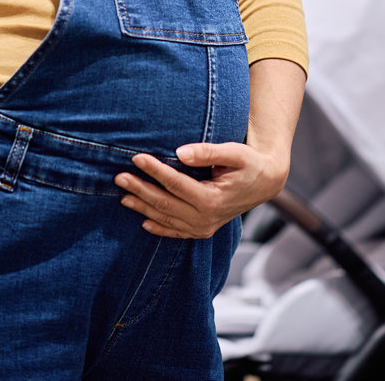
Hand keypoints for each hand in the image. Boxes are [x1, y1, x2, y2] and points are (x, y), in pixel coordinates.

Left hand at [115, 141, 288, 238]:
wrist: (265, 182)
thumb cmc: (249, 163)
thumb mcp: (234, 152)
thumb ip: (207, 152)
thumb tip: (180, 152)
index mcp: (213, 199)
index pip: (175, 184)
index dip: (154, 170)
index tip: (136, 157)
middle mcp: (207, 218)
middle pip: (166, 203)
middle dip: (141, 190)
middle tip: (119, 178)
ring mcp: (204, 228)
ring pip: (167, 219)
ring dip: (143, 208)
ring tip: (123, 196)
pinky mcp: (203, 230)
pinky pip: (176, 232)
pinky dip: (159, 227)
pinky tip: (143, 221)